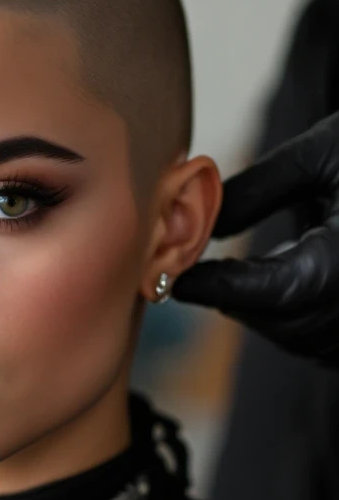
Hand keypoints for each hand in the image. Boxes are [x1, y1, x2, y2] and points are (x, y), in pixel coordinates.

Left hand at [171, 111, 338, 367]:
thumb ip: (259, 190)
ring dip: (263, 317)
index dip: (215, 288)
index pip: (265, 291)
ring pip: (304, 339)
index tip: (176, 279)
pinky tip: (277, 296)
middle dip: (235, 302)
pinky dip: (296, 325)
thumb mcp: (322, 155)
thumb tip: (203, 221)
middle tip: (192, 278)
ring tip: (229, 285)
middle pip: (280, 322)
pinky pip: (328, 343)